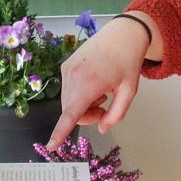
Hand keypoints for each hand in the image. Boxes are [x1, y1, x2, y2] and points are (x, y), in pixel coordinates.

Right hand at [47, 15, 151, 149]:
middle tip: (105, 106)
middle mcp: (74, 76)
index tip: (51, 146)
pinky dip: (79, 94)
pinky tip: (94, 83)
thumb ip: (116, 114)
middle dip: (87, 116)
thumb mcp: (129, 91)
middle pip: (71, 112)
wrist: (121, 34)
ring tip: (101, 92)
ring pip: (68, 103)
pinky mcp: (65, 66)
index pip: (71, 114)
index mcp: (90, 83)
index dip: (60, 132)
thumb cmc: (128, 61)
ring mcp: (67, 69)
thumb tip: (102, 128)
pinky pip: (68, 91)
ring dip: (83, 105)